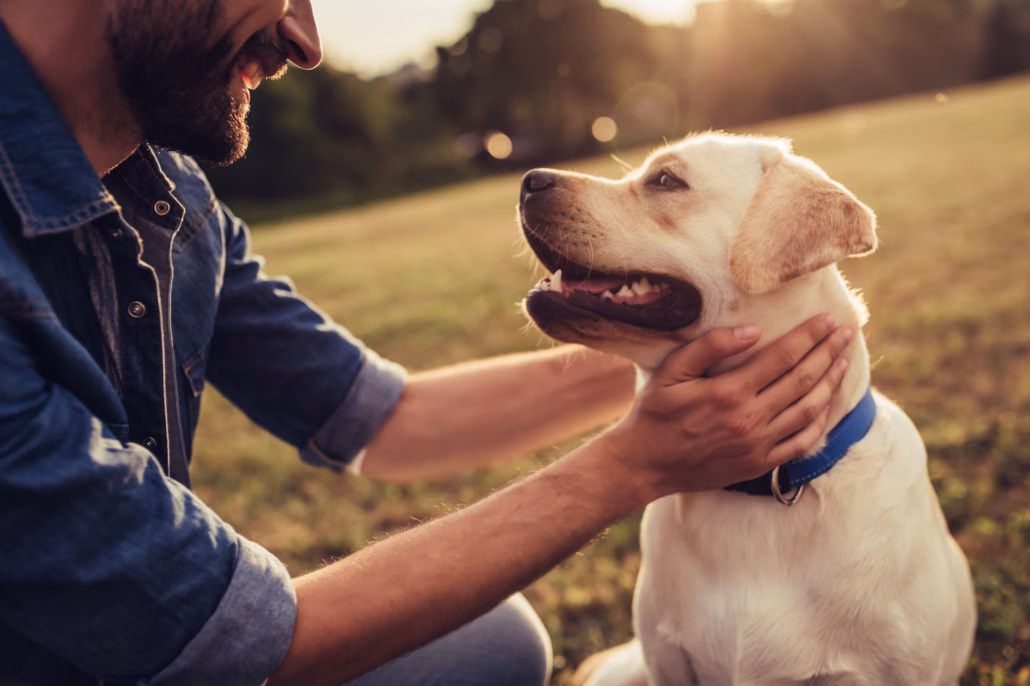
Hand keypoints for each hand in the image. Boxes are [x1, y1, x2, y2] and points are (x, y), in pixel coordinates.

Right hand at [600, 314, 852, 500]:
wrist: (645, 464)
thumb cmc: (655, 413)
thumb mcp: (671, 372)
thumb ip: (709, 347)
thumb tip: (752, 330)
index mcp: (728, 392)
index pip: (782, 357)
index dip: (809, 336)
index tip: (828, 320)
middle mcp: (749, 419)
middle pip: (802, 380)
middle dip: (828, 353)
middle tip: (846, 333)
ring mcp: (758, 445)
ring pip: (808, 410)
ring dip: (830, 383)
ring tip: (843, 362)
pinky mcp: (759, 464)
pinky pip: (801, 443)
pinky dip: (820, 422)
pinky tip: (827, 405)